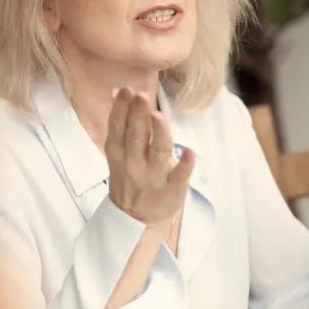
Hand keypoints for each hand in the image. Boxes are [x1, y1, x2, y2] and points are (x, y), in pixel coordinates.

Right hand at [105, 87, 193, 226]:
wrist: (135, 218)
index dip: (121, 109)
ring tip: (158, 116)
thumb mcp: (119, 152)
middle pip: (136, 137)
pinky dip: (184, 165)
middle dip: (137, 116)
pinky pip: (179, 177)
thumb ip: (122, 122)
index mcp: (119, 153)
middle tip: (141, 96)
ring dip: (159, 134)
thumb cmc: (130, 175)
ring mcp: (154, 177)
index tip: (126, 91)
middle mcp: (134, 164)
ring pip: (157, 153)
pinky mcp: (172, 189)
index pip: (118, 128)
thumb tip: (120, 90)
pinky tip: (190, 153)